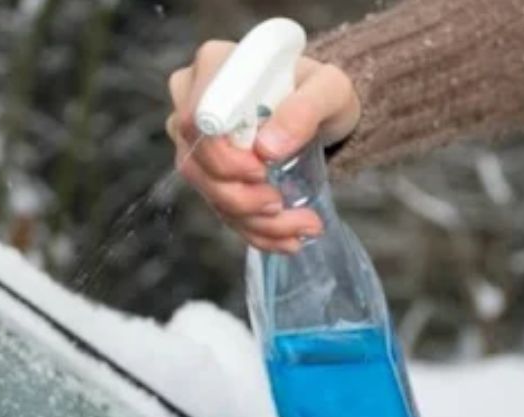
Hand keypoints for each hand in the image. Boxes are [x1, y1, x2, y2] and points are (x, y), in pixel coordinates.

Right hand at [167, 41, 360, 252]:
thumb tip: (268, 148)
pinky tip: (287, 240)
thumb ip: (304, 109)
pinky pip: (222, 211)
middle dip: (239, 197)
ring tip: (300, 227)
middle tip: (279, 204)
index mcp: (214, 69)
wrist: (320, 114)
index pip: (197, 119)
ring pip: (209, 193)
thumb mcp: (329, 89)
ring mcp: (196, 145)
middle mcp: (194, 106)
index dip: (221, 154)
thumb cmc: (320, 92)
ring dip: (253, 222)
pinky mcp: (209, 177)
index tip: (261, 169)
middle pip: (195, 164)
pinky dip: (256, 232)